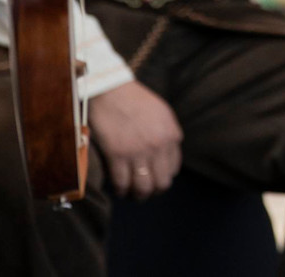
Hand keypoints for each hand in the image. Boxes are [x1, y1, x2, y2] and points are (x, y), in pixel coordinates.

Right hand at [89, 79, 182, 199]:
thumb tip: (166, 154)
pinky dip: (120, 190)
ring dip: (137, 195)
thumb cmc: (135, 99)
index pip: (173, 168)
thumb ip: (167, 134)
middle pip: (161, 182)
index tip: (154, 179)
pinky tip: (118, 189)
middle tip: (143, 192)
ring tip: (130, 194)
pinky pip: (122, 182)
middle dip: (153, 191)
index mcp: (171, 135)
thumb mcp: (162, 114)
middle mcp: (158, 146)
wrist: (111, 89)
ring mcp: (138, 151)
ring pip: (143, 187)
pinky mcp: (117, 155)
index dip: (163, 178)